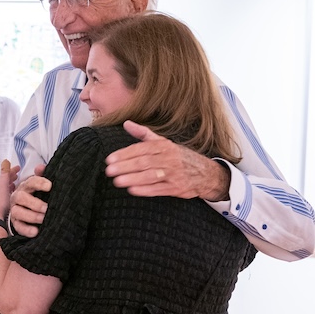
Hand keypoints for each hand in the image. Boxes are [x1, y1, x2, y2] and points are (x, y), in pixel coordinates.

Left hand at [0, 160, 18, 220]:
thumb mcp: (2, 184)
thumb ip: (4, 174)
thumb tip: (5, 162)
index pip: (5, 174)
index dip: (12, 170)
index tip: (17, 167)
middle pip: (5, 181)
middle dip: (11, 177)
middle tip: (16, 174)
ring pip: (6, 188)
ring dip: (11, 184)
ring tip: (16, 184)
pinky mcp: (2, 205)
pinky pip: (7, 195)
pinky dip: (11, 193)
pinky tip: (14, 196)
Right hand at [8, 164, 49, 237]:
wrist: (28, 209)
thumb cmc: (36, 195)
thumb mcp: (39, 185)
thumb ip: (40, 176)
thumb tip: (40, 167)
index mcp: (25, 186)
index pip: (30, 182)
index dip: (39, 183)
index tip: (50, 186)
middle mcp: (18, 197)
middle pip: (21, 197)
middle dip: (34, 203)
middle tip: (46, 208)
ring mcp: (15, 210)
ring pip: (18, 212)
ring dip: (31, 216)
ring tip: (43, 219)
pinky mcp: (16, 223)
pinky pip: (19, 227)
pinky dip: (27, 230)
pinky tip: (36, 232)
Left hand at [105, 120, 229, 200]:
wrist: (206, 173)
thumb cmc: (179, 157)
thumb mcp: (163, 142)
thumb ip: (143, 134)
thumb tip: (126, 123)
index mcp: (164, 146)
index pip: (141, 149)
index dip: (124, 154)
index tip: (110, 159)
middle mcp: (169, 158)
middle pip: (144, 162)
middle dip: (125, 166)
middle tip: (109, 171)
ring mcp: (174, 173)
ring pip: (150, 175)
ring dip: (132, 178)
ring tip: (117, 181)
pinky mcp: (177, 188)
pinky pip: (159, 189)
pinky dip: (145, 190)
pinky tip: (132, 190)